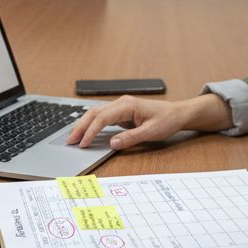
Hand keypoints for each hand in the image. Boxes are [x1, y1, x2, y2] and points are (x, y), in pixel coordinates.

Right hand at [66, 96, 187, 150]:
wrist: (177, 114)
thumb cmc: (166, 120)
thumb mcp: (151, 132)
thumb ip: (131, 138)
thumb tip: (112, 143)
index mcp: (127, 105)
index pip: (102, 117)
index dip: (90, 131)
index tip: (83, 143)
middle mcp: (121, 103)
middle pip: (94, 113)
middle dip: (80, 126)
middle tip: (70, 141)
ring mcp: (120, 107)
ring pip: (96, 114)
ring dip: (84, 125)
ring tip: (74, 138)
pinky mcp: (121, 113)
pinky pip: (102, 118)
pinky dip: (92, 125)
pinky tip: (86, 133)